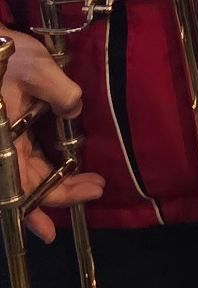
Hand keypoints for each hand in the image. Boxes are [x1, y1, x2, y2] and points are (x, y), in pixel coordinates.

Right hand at [0, 28, 103, 242]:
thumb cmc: (5, 55)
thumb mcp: (36, 68)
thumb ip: (59, 89)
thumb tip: (75, 109)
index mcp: (2, 140)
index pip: (20, 185)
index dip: (36, 209)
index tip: (52, 231)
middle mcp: (3, 146)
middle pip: (27, 185)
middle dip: (60, 194)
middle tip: (97, 188)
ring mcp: (8, 139)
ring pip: (31, 174)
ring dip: (59, 183)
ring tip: (92, 183)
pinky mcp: (15, 129)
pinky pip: (31, 158)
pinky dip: (49, 170)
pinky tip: (69, 170)